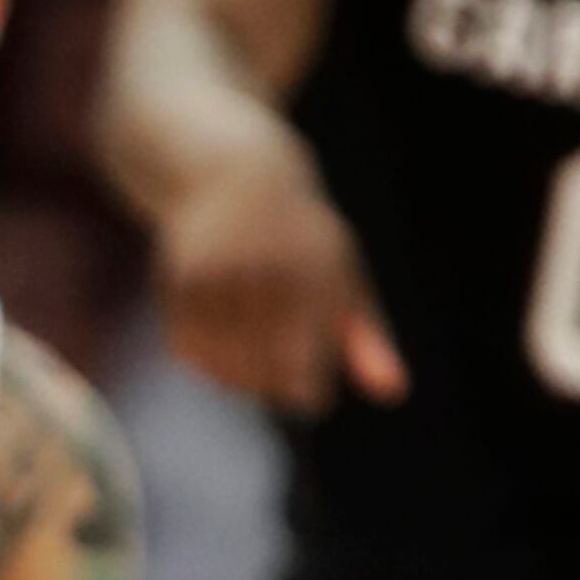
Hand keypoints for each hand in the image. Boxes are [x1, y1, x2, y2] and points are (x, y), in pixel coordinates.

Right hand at [154, 142, 404, 411]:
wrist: (234, 183)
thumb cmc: (302, 244)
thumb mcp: (345, 282)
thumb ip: (368, 341)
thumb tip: (394, 395)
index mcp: (319, 276)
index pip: (304, 368)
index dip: (306, 393)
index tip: (309, 397)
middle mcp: (270, 273)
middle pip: (263, 373)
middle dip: (272, 387)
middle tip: (281, 382)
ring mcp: (223, 277)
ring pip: (225, 366)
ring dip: (237, 378)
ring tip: (252, 362)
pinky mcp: (185, 282)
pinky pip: (191, 350)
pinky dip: (206, 360)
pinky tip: (222, 347)